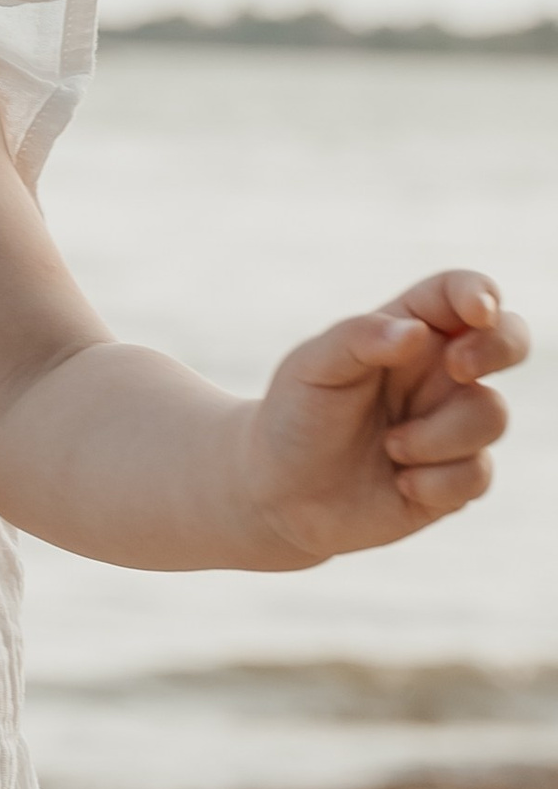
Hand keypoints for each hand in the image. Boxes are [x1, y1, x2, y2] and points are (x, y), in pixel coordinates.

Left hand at [240, 273, 528, 563]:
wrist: (280, 495)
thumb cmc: (296, 416)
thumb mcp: (313, 368)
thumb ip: (359, 339)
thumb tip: (416, 333)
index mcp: (410, 331)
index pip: (458, 293)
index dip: (479, 293)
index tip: (477, 312)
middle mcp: (441, 373)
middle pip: (508, 339)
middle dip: (500, 347)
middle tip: (458, 367)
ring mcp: (453, 423)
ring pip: (492, 416)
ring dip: (437, 437)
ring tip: (390, 447)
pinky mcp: (456, 476)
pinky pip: (478, 474)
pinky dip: (436, 483)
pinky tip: (399, 484)